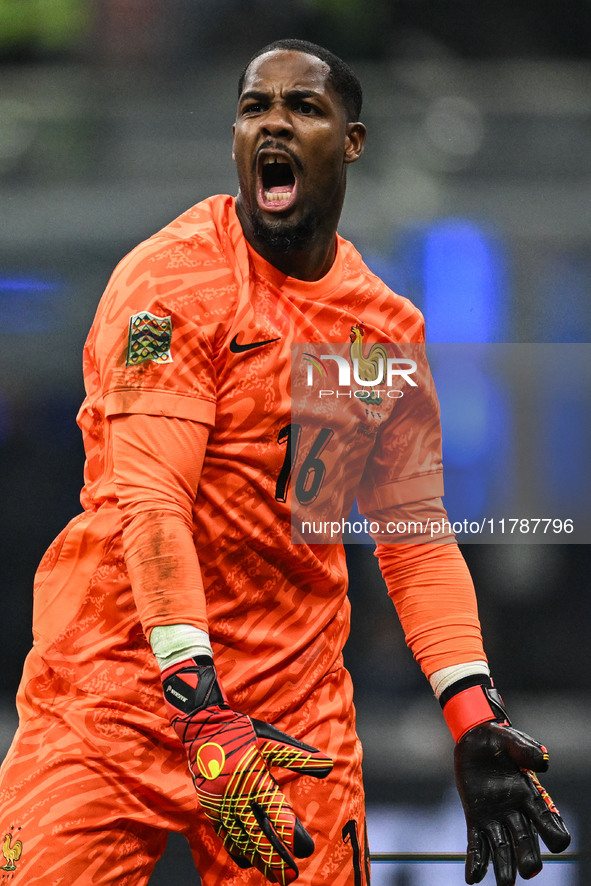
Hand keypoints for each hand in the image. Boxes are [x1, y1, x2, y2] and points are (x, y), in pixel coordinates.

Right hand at [162, 656, 332, 883]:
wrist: (199, 725)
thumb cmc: (239, 730)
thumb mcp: (269, 738)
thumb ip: (297, 755)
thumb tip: (327, 765)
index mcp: (254, 777)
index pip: (276, 813)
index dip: (291, 834)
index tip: (306, 849)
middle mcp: (237, 795)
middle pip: (258, 835)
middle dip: (275, 858)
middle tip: (291, 876)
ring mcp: (221, 803)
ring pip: (240, 839)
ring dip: (257, 859)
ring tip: (273, 875)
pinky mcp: (210, 806)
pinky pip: (224, 834)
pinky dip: (236, 848)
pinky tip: (247, 859)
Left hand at [454, 721, 570, 885]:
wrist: (474, 738)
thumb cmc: (498, 739)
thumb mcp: (512, 739)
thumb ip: (526, 749)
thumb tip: (543, 763)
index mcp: (529, 795)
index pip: (547, 820)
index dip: (555, 831)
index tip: (558, 841)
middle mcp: (515, 811)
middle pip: (525, 840)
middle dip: (528, 856)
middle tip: (528, 871)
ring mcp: (495, 817)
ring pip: (502, 848)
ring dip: (503, 867)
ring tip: (504, 885)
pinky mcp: (476, 817)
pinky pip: (477, 843)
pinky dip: (476, 861)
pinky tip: (473, 877)